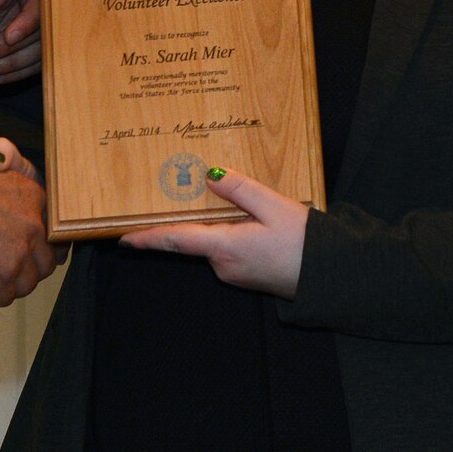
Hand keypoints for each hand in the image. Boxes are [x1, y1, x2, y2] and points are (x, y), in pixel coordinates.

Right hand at [0, 140, 54, 306]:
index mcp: (32, 194)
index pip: (50, 229)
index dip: (31, 244)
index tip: (13, 249)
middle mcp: (34, 222)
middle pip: (44, 260)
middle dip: (21, 268)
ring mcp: (21, 248)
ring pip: (27, 282)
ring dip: (4, 284)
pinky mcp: (3, 271)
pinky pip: (3, 296)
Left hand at [119, 167, 306, 298]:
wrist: (330, 277)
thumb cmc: (305, 242)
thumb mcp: (274, 206)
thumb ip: (240, 189)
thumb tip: (209, 176)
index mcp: (225, 247)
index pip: (176, 240)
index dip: (147, 238)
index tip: (122, 237)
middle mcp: (223, 265)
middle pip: (195, 237)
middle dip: (190, 217)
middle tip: (185, 191)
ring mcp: (235, 273)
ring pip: (215, 241)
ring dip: (218, 224)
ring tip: (235, 200)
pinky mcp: (247, 275)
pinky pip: (229, 248)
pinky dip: (231, 232)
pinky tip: (252, 220)